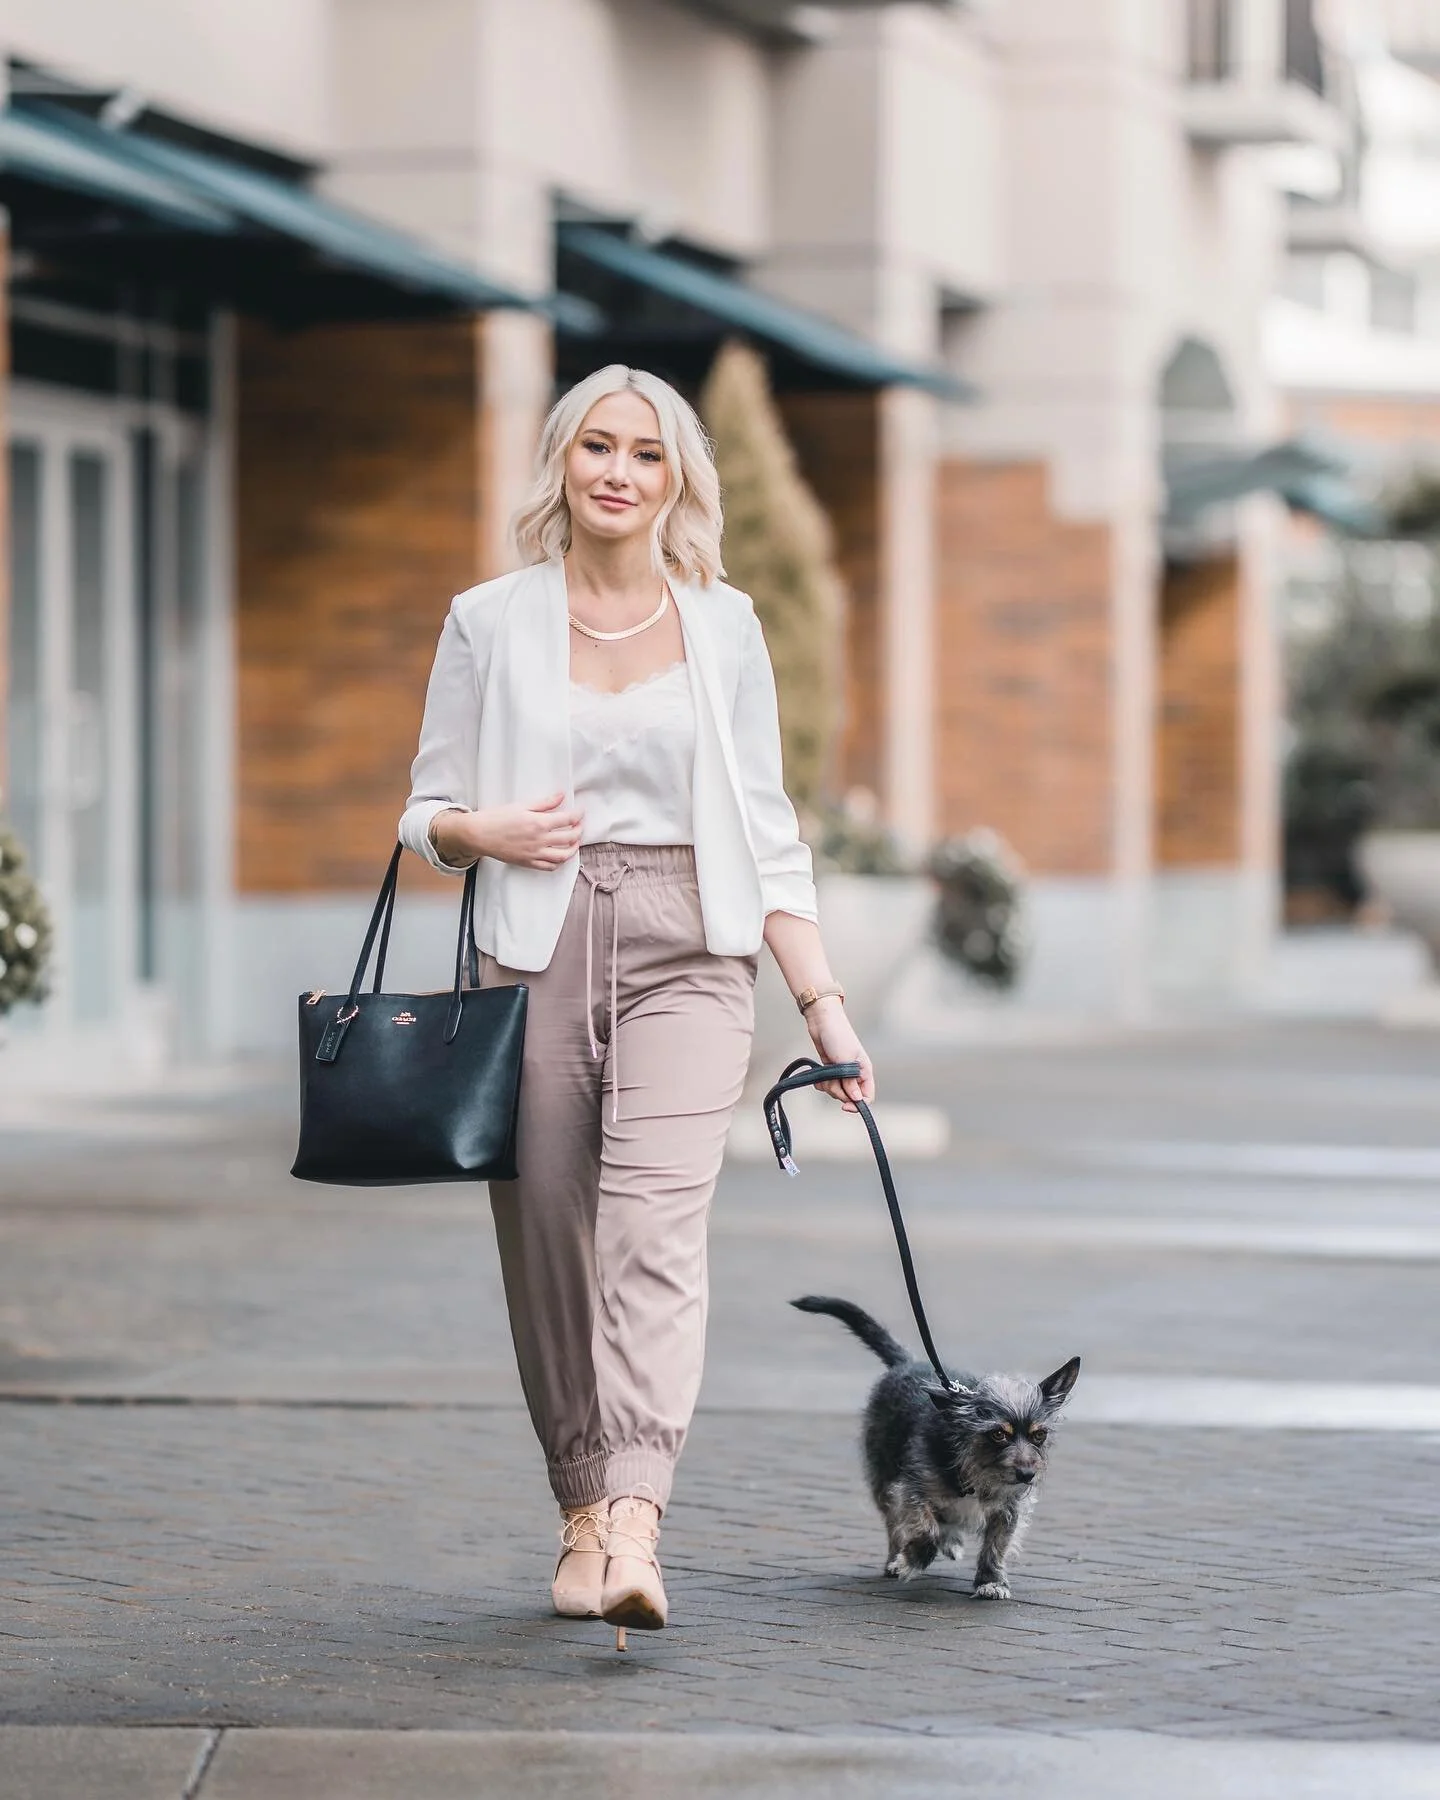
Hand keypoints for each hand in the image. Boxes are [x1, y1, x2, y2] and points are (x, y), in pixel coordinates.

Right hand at [443, 792, 583, 870]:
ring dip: (573, 849)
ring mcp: (535, 854)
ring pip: (563, 856)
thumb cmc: (497, 818)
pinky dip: (559, 862)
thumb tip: (561, 796)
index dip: (578, 815)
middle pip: (570, 837)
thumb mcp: (522, 805)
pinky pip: (550, 866)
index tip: (581, 812)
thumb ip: (545, 803)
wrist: (479, 834)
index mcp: (539, 823)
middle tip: (579, 825)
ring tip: (574, 842)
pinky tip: (560, 855)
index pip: (568, 819)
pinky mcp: (528, 863)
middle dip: (579, 830)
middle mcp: (540, 840)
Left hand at [803, 998, 874, 1112]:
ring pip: (837, 1091)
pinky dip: (822, 1084)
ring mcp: (842, 1072)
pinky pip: (828, 1085)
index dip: (858, 1104)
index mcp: (865, 1071)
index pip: (867, 1096)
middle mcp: (855, 1073)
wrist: (822, 1021)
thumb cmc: (838, 1036)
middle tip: (831, 1080)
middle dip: (838, 1092)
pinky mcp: (830, 1070)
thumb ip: (850, 1081)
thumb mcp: (846, 1060)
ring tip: (824, 1075)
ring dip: (829, 1087)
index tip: (844, 1106)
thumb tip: (856, 1100)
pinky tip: (818, 1077)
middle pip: (849, 1096)